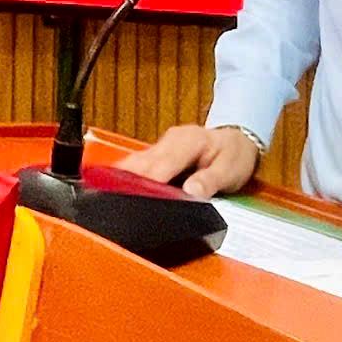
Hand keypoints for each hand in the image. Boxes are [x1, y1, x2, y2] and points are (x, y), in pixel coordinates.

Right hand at [116, 124, 258, 198]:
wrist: (236, 139)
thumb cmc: (234, 155)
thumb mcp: (232, 169)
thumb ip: (211, 180)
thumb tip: (191, 192)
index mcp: (188, 141)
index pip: (162, 164)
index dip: (147, 181)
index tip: (134, 197)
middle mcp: (170, 140)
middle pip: (142, 162)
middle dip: (125, 180)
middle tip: (110, 202)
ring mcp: (162, 145)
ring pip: (135, 161)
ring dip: (121, 178)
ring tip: (105, 197)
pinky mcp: (158, 153)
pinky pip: (138, 163)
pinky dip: (126, 175)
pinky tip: (115, 188)